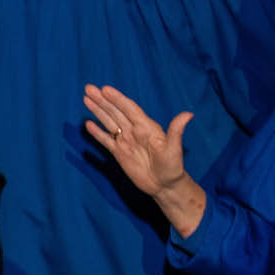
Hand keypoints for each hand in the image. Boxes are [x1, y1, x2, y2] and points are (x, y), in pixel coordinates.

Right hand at [82, 84, 205, 235]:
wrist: (165, 185)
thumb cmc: (172, 167)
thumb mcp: (174, 149)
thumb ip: (176, 131)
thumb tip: (188, 114)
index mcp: (146, 127)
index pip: (129, 109)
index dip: (117, 99)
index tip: (105, 89)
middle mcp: (134, 131)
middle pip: (116, 112)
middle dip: (102, 100)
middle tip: (88, 88)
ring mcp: (126, 141)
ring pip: (109, 122)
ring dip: (98, 111)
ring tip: (86, 99)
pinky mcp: (119, 153)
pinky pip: (106, 140)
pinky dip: (97, 132)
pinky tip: (89, 124)